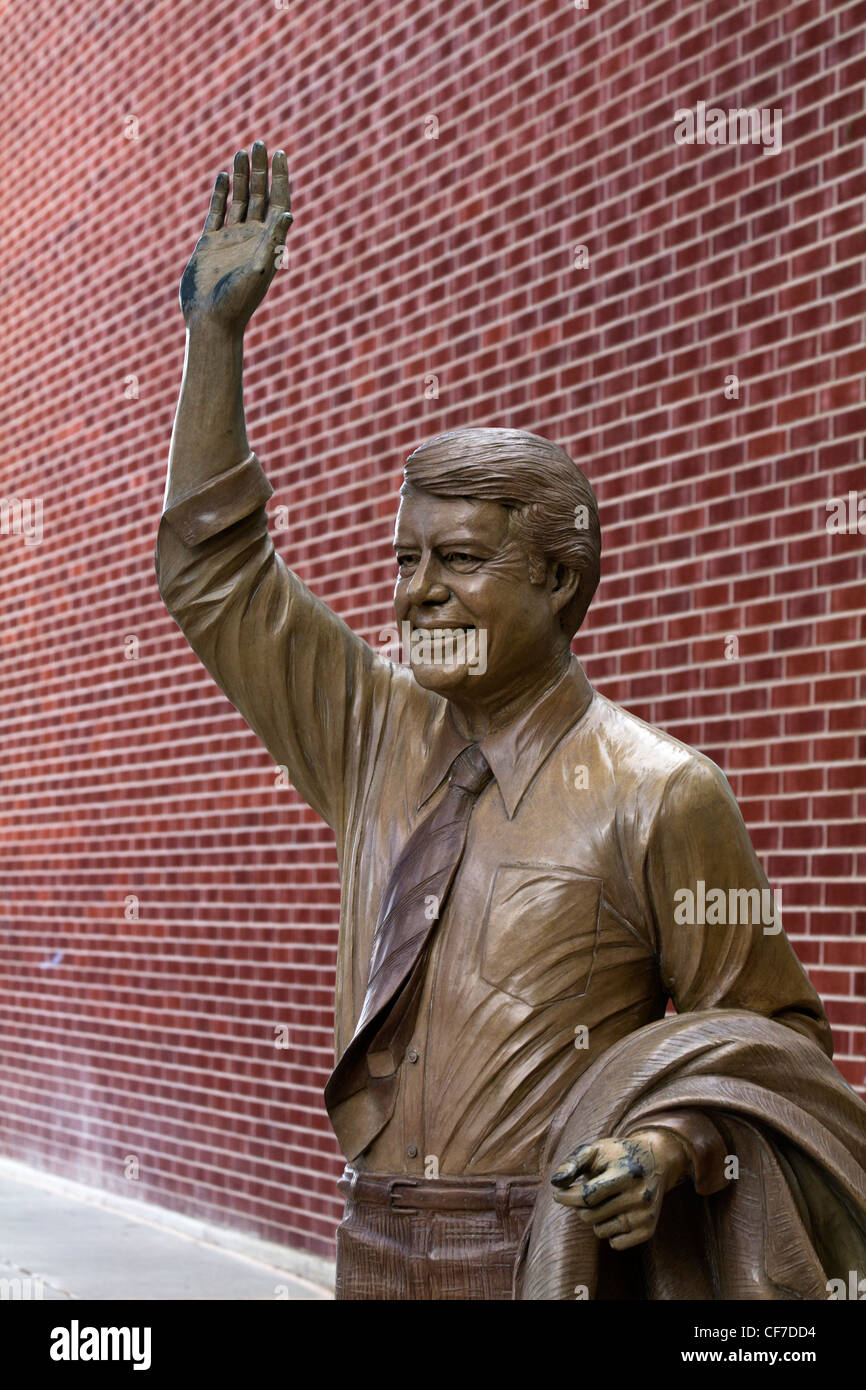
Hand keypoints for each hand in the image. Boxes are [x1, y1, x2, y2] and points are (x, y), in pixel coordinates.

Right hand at [179, 141, 292, 333]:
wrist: (211, 321)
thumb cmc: (238, 301)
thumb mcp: (259, 269)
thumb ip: (274, 240)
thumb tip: (289, 213)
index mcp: (268, 242)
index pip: (278, 202)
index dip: (281, 178)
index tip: (281, 153)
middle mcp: (252, 238)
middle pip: (260, 196)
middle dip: (261, 170)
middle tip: (259, 143)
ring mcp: (231, 239)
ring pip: (239, 200)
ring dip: (242, 177)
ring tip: (242, 152)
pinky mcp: (210, 243)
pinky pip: (217, 212)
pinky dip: (221, 194)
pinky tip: (224, 176)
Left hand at [549, 1128, 689, 1249]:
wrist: (657, 1159)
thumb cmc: (617, 1154)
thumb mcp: (595, 1150)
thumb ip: (572, 1164)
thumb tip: (555, 1183)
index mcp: (626, 1173)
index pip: (587, 1196)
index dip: (566, 1197)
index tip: (557, 1194)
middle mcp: (640, 1195)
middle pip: (590, 1215)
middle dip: (580, 1207)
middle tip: (584, 1194)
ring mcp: (646, 1215)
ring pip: (601, 1231)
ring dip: (594, 1218)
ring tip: (604, 1200)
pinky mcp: (649, 1229)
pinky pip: (615, 1243)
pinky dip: (609, 1231)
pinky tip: (615, 1213)